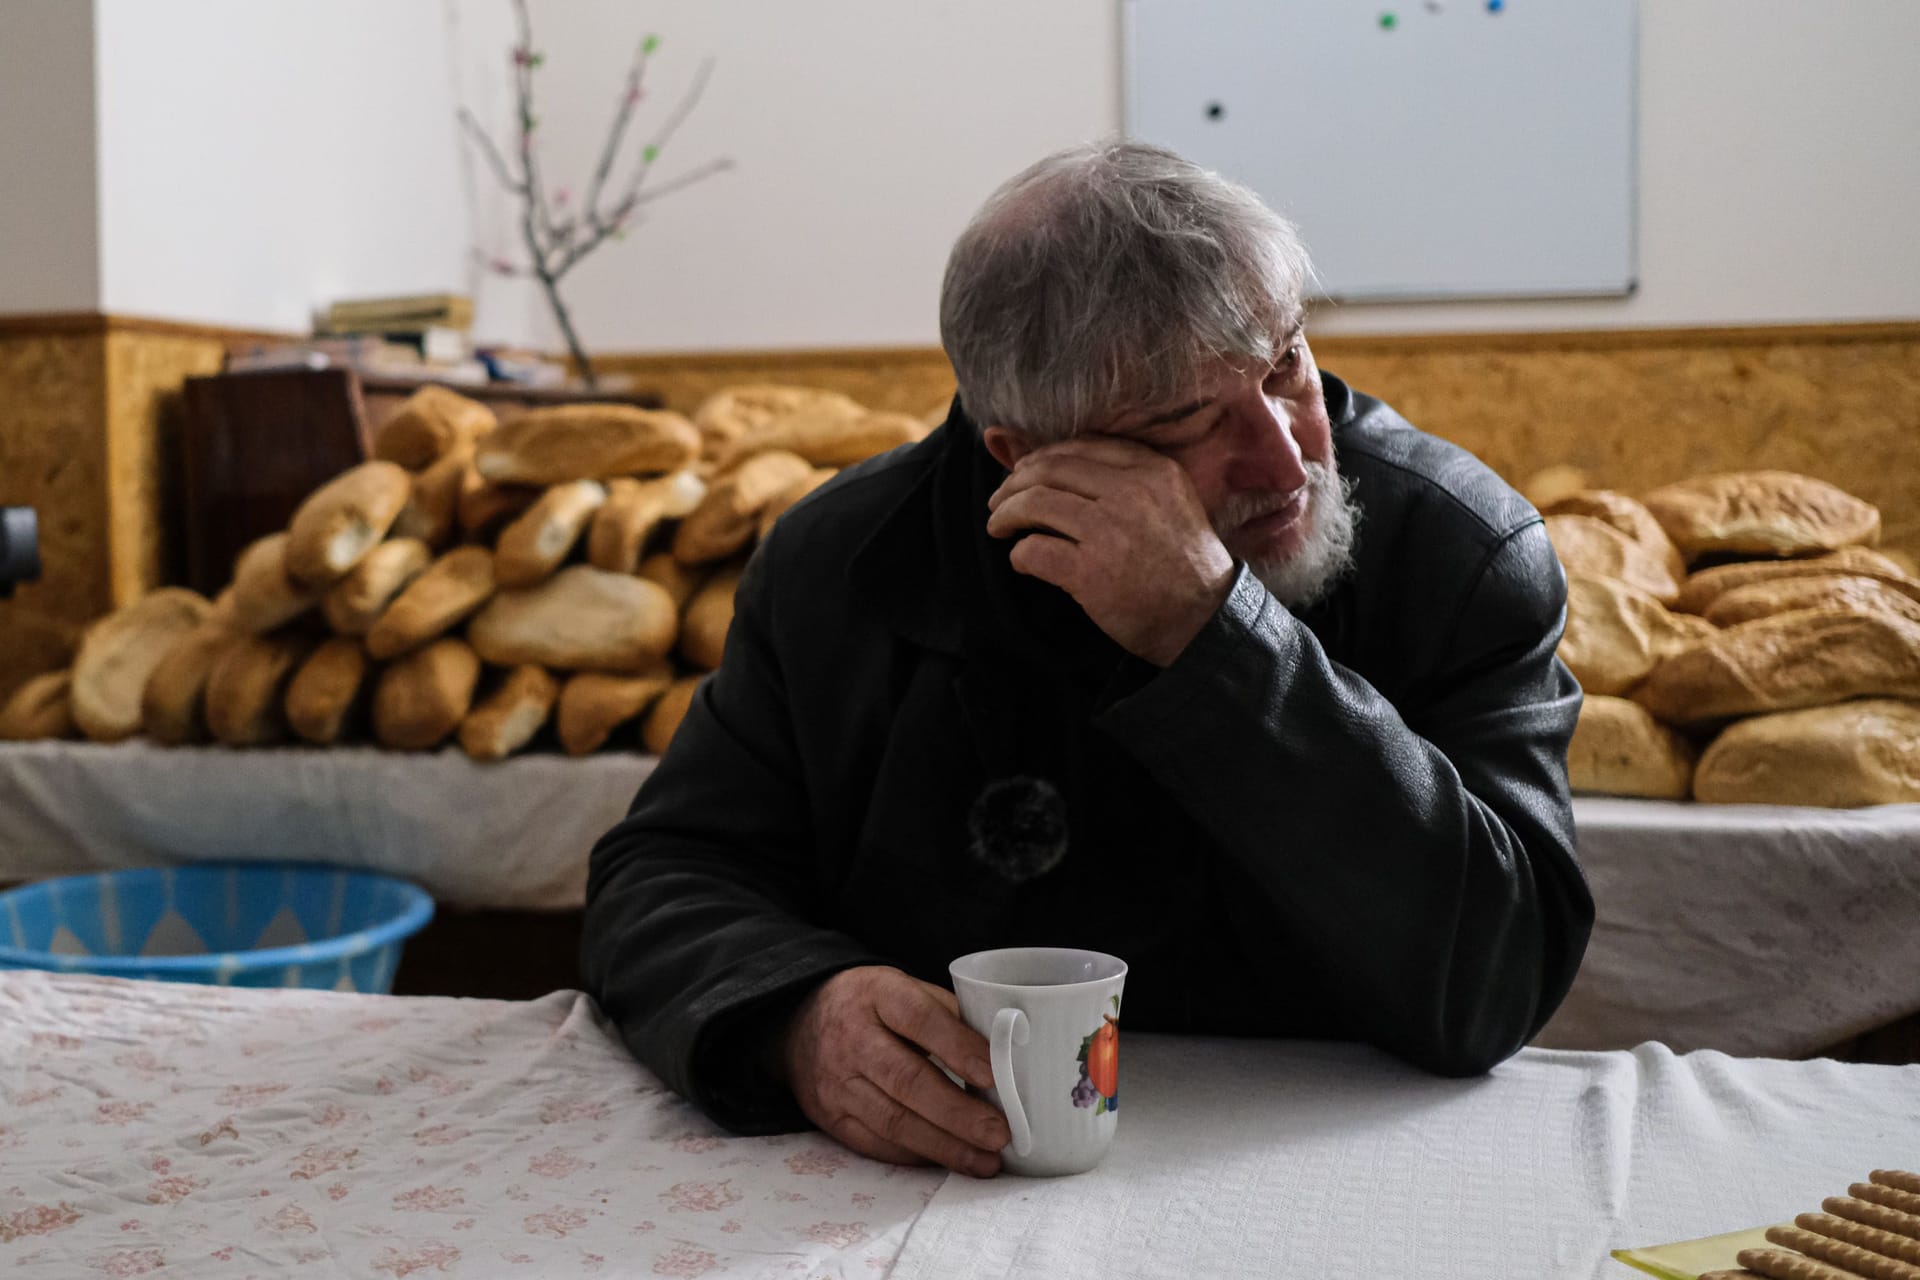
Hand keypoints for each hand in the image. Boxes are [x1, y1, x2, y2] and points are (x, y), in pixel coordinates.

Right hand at [774, 966, 1010, 1176]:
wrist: (798, 1023)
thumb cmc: (870, 1005)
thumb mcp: (903, 988)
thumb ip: (946, 1014)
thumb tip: (1001, 1053)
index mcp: (877, 994)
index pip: (919, 1020)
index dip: (957, 1048)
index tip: (993, 1075)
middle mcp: (851, 1038)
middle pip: (906, 1080)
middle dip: (958, 1113)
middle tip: (999, 1133)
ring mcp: (836, 1082)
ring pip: (893, 1121)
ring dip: (944, 1146)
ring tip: (985, 1161)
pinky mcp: (830, 1117)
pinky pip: (877, 1144)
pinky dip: (917, 1156)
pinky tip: (949, 1161)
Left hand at [986, 437, 1235, 665]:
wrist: (1205, 621)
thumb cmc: (1184, 565)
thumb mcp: (1170, 503)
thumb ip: (1126, 480)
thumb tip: (1059, 464)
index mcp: (1152, 470)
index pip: (1080, 446)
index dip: (1042, 457)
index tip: (1024, 472)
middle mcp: (1130, 493)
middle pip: (1050, 470)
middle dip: (1014, 484)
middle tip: (999, 502)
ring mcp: (1109, 531)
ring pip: (1034, 504)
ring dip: (1007, 515)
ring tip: (998, 527)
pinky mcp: (1091, 572)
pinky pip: (1034, 551)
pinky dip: (1019, 555)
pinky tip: (1022, 561)